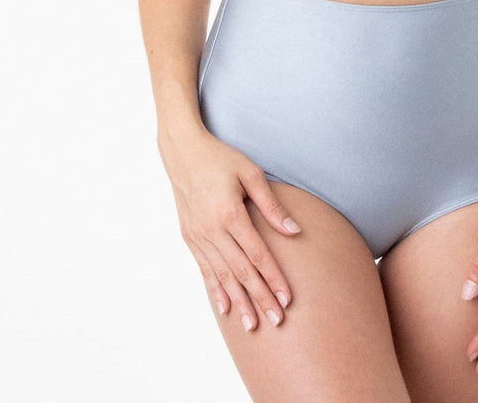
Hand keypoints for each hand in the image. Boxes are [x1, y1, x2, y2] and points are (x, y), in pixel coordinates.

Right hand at [159, 126, 302, 331]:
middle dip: (260, 298)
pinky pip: (204, 270)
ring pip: (222, 276)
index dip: (274, 279)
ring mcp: (198, 236)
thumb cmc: (221, 159)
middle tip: (276, 321)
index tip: (287, 299)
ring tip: (252, 324)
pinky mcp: (189, 237)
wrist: (183, 152)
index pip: (258, 255)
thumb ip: (272, 206)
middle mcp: (212, 229)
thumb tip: (294, 231)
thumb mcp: (251, 173)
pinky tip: (225, 308)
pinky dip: (216, 290)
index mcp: (230, 213)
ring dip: (239, 301)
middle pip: (241, 272)